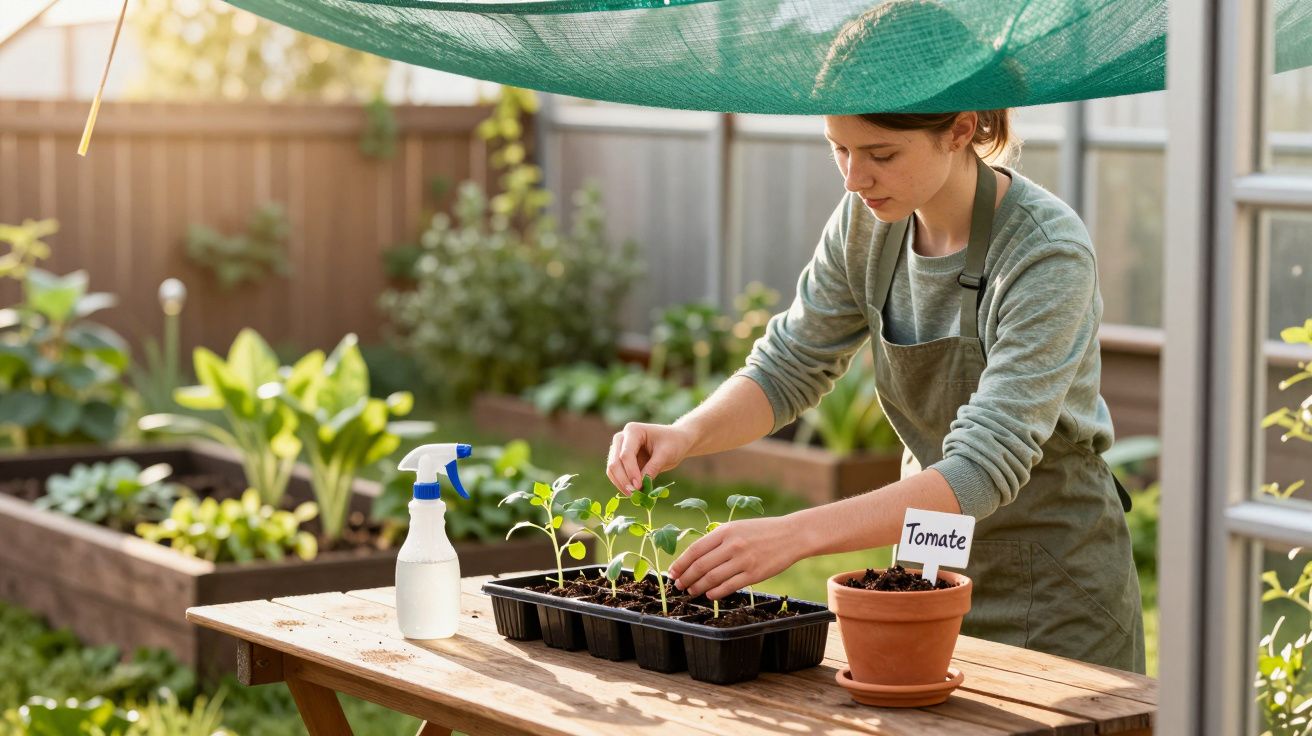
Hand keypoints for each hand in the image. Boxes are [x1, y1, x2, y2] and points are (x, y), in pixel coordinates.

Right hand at [606, 422, 693, 495]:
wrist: (675, 441)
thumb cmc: (673, 443)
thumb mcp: (666, 454)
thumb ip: (653, 468)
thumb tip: (640, 485)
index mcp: (633, 430)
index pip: (626, 454)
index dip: (631, 471)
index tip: (639, 486)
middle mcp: (622, 438)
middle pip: (615, 462)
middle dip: (623, 480)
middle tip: (634, 494)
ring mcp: (619, 449)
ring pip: (612, 469)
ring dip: (620, 484)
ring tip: (634, 496)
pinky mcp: (621, 460)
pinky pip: (616, 474)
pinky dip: (622, 484)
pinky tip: (633, 493)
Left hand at [668, 515, 800, 599]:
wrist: (791, 535)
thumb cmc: (762, 532)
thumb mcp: (737, 527)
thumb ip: (717, 540)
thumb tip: (696, 557)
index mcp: (725, 531)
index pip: (695, 550)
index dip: (681, 563)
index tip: (672, 572)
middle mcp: (732, 545)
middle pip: (700, 566)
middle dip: (686, 578)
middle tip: (679, 585)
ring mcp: (743, 560)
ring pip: (712, 578)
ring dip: (698, 587)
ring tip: (692, 591)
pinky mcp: (754, 574)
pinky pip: (729, 586)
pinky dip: (715, 593)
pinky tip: (710, 595)